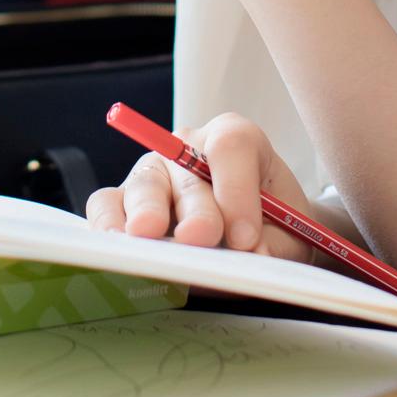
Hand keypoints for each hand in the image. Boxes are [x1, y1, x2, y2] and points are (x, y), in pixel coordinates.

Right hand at [85, 113, 317, 260]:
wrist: (260, 235)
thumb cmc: (274, 224)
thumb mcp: (291, 233)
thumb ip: (275, 243)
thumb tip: (251, 255)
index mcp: (237, 140)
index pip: (230, 148)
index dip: (236, 190)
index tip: (246, 237)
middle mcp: (189, 148)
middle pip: (183, 167)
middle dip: (194, 207)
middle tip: (201, 237)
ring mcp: (154, 173)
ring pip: (143, 184)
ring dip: (146, 214)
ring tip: (147, 239)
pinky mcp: (126, 202)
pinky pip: (106, 204)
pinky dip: (107, 225)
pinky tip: (116, 249)